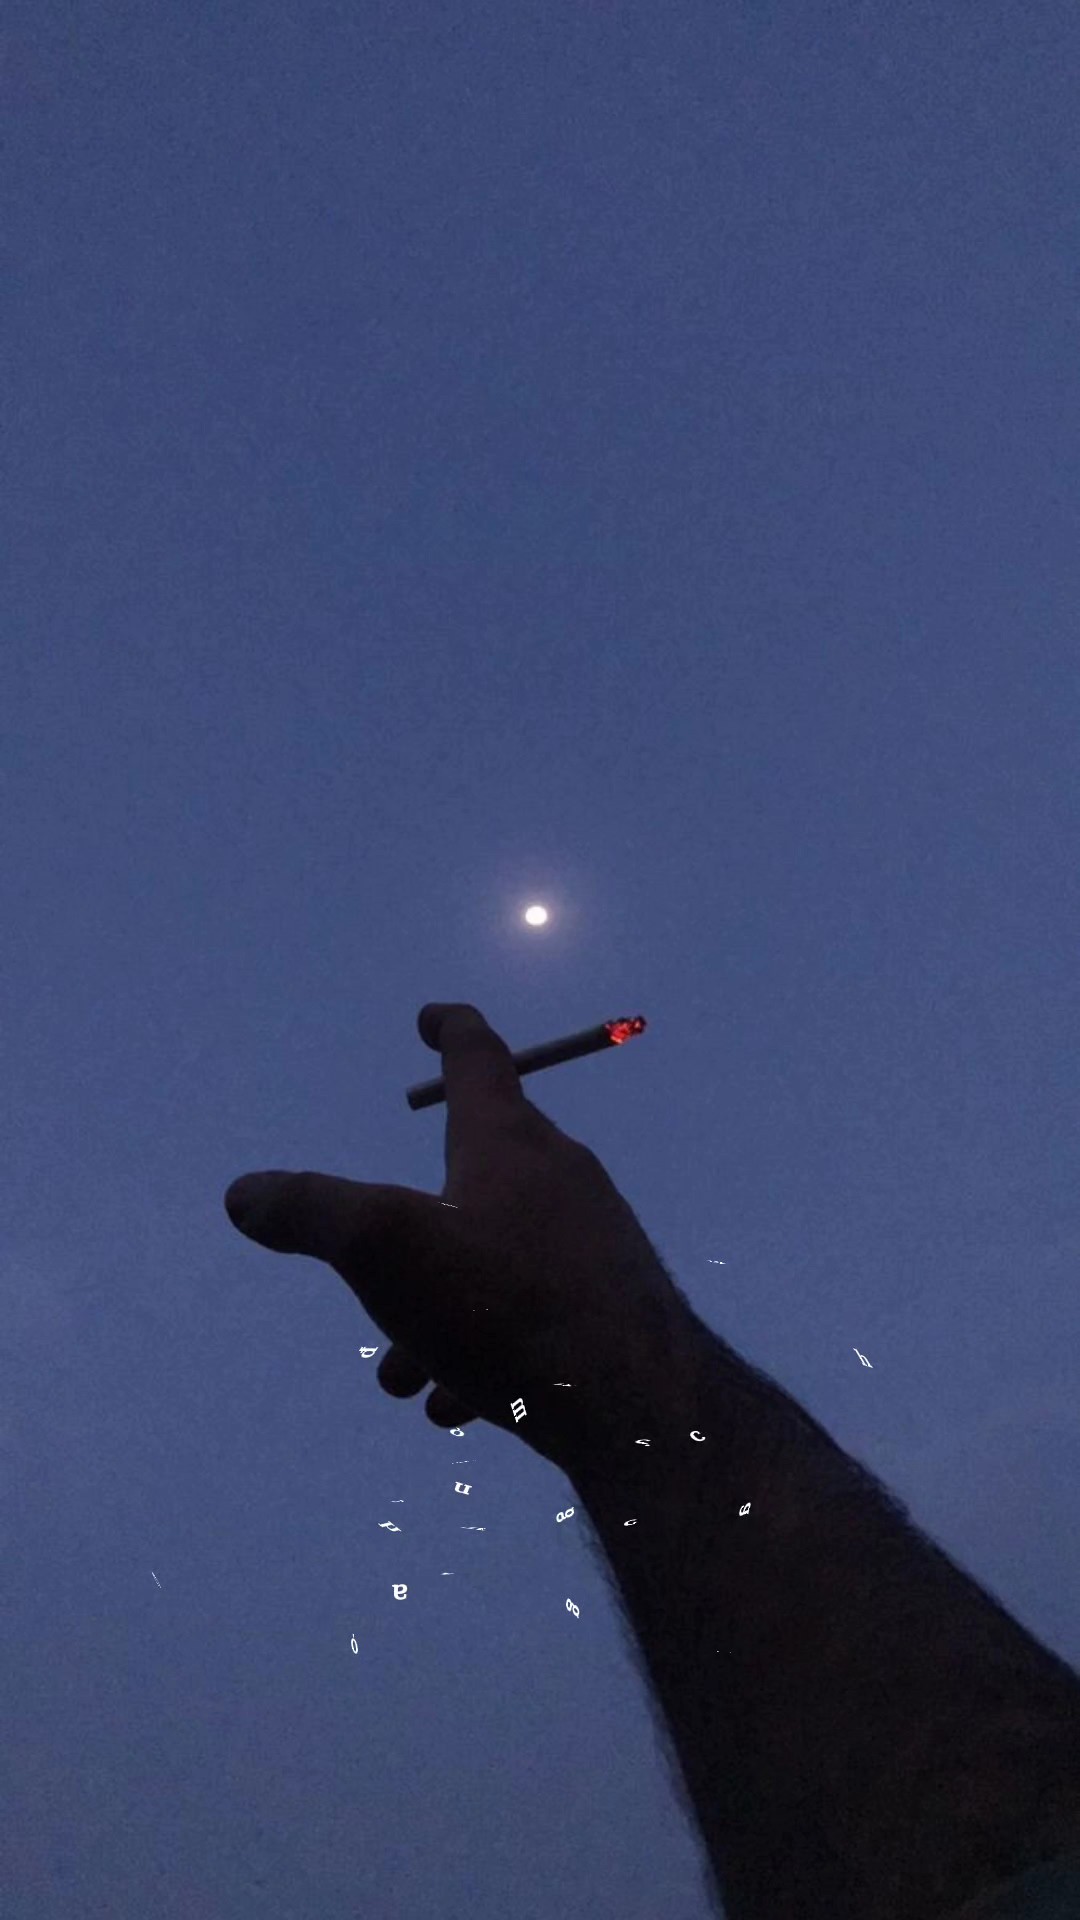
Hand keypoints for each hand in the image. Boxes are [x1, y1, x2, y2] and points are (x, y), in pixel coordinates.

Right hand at [224, 1002, 695, 1470]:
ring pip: (492, 1259)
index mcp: (508, 1142)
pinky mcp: (608, 1309)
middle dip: (407, 1228)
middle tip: (366, 1278)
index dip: (450, 1029)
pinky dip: (479, 1349)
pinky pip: (528, 1315)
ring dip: (433, 1310)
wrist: (638, 1403)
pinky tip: (455, 1405)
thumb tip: (245, 1192)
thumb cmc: (504, 1306)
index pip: (478, 1058)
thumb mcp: (382, 1251)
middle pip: (475, 1172)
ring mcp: (591, 1244)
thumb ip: (311, 1213)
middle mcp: (559, 1177)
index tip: (431, 1017)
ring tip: (399, 1376)